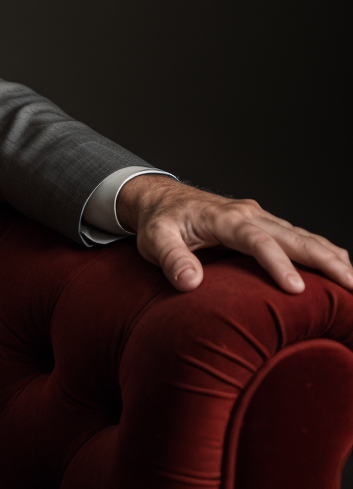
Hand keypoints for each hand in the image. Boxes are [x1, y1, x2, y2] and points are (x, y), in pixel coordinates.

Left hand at [120, 176, 352, 294]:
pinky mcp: (265, 225)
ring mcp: (261, 218)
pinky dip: (323, 251)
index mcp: (224, 219)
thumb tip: (190, 282)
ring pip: (304, 236)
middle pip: (295, 236)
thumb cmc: (160, 222)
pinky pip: (300, 237)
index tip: (296, 289)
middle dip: (326, 261)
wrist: (162, 199)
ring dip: (331, 257)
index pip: (257, 241)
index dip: (278, 264)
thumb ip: (171, 259)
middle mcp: (249, 215)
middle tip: (351, 285)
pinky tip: (340, 267)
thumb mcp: (154, 240)